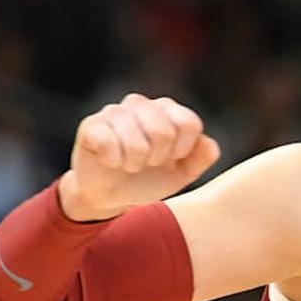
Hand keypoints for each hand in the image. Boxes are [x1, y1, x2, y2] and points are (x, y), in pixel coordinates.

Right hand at [59, 94, 220, 220]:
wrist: (111, 195)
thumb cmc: (149, 178)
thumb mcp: (182, 173)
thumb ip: (202, 157)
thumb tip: (209, 144)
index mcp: (168, 110)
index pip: (189, 123)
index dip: (183, 149)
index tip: (172, 158)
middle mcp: (142, 104)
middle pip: (164, 133)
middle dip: (158, 158)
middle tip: (147, 162)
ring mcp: (115, 112)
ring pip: (136, 142)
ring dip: (135, 163)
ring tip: (129, 163)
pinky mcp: (92, 125)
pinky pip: (108, 143)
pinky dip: (114, 161)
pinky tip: (110, 161)